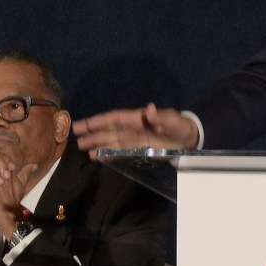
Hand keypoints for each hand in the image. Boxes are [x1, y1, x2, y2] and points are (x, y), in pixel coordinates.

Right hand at [73, 102, 199, 159]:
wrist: (189, 138)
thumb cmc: (181, 126)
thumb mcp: (173, 121)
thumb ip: (161, 117)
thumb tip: (149, 109)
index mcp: (139, 119)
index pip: (116, 119)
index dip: (100, 121)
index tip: (85, 124)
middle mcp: (133, 128)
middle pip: (110, 130)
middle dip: (93, 132)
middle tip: (76, 136)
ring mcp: (134, 139)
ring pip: (112, 141)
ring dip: (98, 144)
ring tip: (83, 149)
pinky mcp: (138, 149)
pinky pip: (120, 151)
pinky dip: (109, 153)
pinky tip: (98, 157)